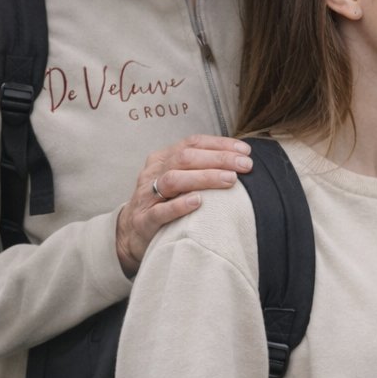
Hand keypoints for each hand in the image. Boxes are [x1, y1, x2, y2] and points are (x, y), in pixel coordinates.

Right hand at [115, 136, 253, 277]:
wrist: (131, 234)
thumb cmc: (165, 203)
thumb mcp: (180, 179)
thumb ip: (202, 168)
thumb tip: (241, 160)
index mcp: (163, 159)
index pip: (192, 143)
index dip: (220, 144)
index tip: (245, 151)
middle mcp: (153, 173)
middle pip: (185, 158)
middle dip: (219, 159)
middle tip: (245, 165)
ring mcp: (146, 196)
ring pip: (173, 180)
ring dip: (204, 178)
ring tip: (230, 179)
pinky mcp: (143, 220)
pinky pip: (160, 211)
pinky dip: (179, 205)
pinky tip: (198, 201)